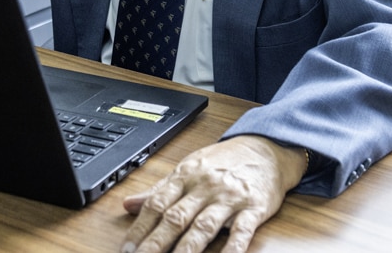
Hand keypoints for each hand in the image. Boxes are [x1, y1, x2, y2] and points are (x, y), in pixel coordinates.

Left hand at [121, 135, 306, 252]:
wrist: (265, 149)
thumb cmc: (223, 161)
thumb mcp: (188, 169)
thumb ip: (159, 190)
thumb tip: (128, 205)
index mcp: (185, 176)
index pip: (157, 204)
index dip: (140, 228)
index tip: (127, 248)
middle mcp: (204, 186)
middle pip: (176, 218)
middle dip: (156, 243)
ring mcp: (228, 197)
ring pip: (203, 226)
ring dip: (186, 249)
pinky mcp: (253, 208)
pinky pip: (241, 230)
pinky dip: (232, 248)